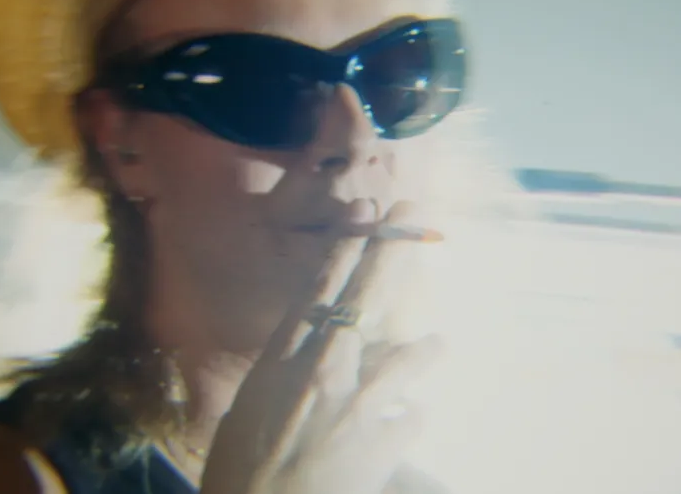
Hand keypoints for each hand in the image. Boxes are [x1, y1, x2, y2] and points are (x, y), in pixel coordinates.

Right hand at [200, 202, 439, 493]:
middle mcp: (324, 370)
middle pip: (367, 297)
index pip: (321, 289)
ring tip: (440, 344)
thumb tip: (306, 359)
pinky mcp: (385, 444)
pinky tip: (409, 421)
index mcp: (283, 359)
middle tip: (416, 217)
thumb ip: (283, 377)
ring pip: (409, 357)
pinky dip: (409, 418)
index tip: (367, 212)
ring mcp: (359, 404)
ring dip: (426, 350)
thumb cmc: (240, 468)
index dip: (347, 246)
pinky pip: (412, 419)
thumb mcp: (249, 408)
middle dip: (393, 252)